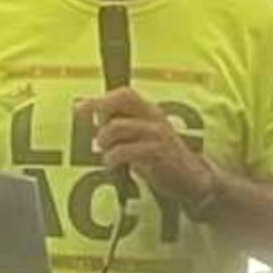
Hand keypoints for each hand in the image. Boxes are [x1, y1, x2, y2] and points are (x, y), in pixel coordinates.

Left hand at [86, 88, 220, 213]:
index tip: (79, 110)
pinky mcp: (156, 153)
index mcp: (150, 111)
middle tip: (99, 136)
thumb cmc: (160, 158)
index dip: (99, 100)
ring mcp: (156, 134)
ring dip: (104, 142)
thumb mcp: (142, 137)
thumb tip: (85, 113)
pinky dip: (111, 159)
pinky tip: (113, 166)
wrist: (192, 179)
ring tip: (106, 154)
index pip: (124, 93)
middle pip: (122, 100)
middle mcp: (154, 117)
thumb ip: (120, 125)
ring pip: (117, 127)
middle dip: (102, 114)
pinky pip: (123, 150)